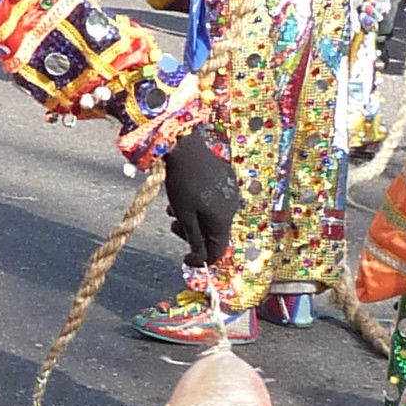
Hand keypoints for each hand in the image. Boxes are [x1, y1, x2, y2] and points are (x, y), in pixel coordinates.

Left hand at [162, 126, 240, 267]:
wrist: (186, 146)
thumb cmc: (182, 182)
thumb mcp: (185, 216)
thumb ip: (195, 239)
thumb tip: (202, 258)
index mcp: (223, 219)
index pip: (217, 251)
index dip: (201, 259)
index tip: (185, 259)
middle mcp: (232, 207)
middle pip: (214, 233)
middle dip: (193, 234)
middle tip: (173, 225)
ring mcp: (231, 192)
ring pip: (213, 216)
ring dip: (193, 218)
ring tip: (173, 208)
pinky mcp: (226, 179)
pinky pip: (215, 200)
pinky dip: (199, 205)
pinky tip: (184, 195)